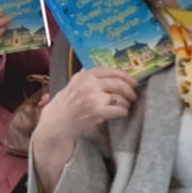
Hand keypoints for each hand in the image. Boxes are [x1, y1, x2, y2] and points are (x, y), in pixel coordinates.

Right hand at [32, 67, 138, 192]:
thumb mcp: (75, 85)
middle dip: (130, 90)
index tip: (133, 81)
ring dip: (127, 102)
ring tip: (126, 106)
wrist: (57, 121)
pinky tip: (121, 113)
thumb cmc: (67, 104)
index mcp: (84, 75)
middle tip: (133, 96)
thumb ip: (91, 79)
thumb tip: (115, 77)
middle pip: (118, 83)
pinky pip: (118, 110)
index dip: (125, 76)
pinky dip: (123, 112)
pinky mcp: (96, 111)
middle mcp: (88, 84)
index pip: (110, 71)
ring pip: (120, 97)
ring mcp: (93, 97)